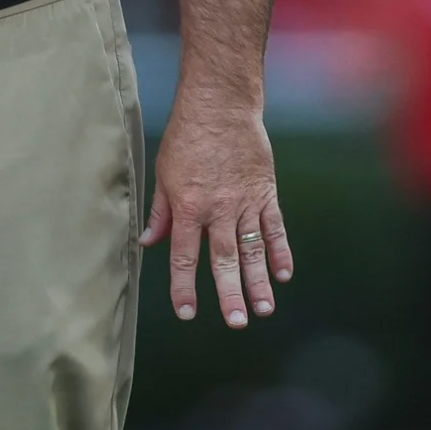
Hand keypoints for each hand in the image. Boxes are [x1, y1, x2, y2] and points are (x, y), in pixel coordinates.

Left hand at [140, 98, 291, 328]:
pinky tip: (283, 274)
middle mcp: (218, 209)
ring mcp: (245, 202)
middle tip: (237, 321)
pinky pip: (275, 228)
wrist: (220, 107)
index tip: (187, 312)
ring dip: (259, 281)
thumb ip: (160, 212)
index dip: (184, 285)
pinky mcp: (266, 193)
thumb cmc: (186, 139)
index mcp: (187, 206)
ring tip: (264, 309)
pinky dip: (280, 251)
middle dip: (230, 293)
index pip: (184, 254)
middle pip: (224, 259)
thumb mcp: (163, 174)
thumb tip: (147, 242)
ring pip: (253, 249)